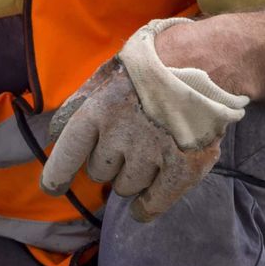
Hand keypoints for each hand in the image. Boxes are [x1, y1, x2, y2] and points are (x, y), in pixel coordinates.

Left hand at [41, 19, 247, 222]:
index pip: (68, 153)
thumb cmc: (156, 61)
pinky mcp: (182, 166)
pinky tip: (144, 206)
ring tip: (150, 153)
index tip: (53, 187)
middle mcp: (121, 135)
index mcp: (99, 109)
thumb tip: (54, 133)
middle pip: (99, 172)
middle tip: (130, 142)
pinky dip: (146, 207)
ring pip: (125, 188)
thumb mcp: (110, 71)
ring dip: (132, 178)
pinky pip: (153, 203)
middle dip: (110, 162)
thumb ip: (81, 101)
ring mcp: (152, 153)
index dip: (56, 175)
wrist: (212, 58)